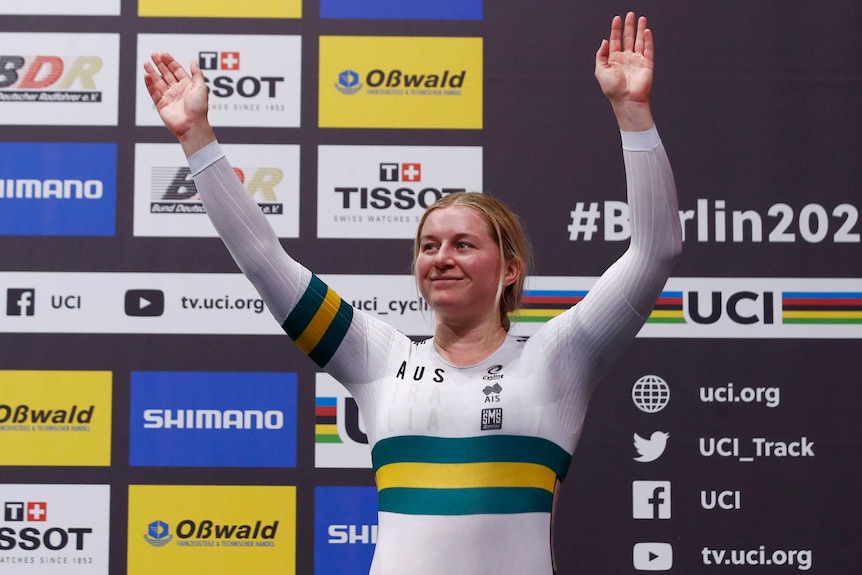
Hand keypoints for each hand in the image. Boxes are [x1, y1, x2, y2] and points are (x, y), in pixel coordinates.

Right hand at [143, 52, 214, 155]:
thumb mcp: (202, 88)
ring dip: (152, 72)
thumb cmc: (199, 109)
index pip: (177, 70)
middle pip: (167, 74)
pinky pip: (154, 92)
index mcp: (188, 86)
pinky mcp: (162, 105)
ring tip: (146, 63)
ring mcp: (169, 98)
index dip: (170, 62)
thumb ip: (197, 74)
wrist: (192, 125)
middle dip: (160, 64)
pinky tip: (146, 75)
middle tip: (153, 55)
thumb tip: (193, 62)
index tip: (163, 54)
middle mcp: (178, 91)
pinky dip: (149, 84)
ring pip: (158, 82)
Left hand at [595, 12, 654, 130]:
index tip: (617, 18)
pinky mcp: (647, 64)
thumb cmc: (613, 89)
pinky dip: (647, 40)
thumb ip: (601, 55)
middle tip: (630, 14)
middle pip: (628, 38)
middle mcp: (626, 59)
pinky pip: (648, 49)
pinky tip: (646, 31)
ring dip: (640, 29)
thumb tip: (604, 41)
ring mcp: (637, 61)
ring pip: (639, 41)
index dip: (615, 29)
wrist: (627, 100)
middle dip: (628, 26)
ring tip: (641, 18)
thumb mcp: (600, 71)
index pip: (615, 41)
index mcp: (614, 60)